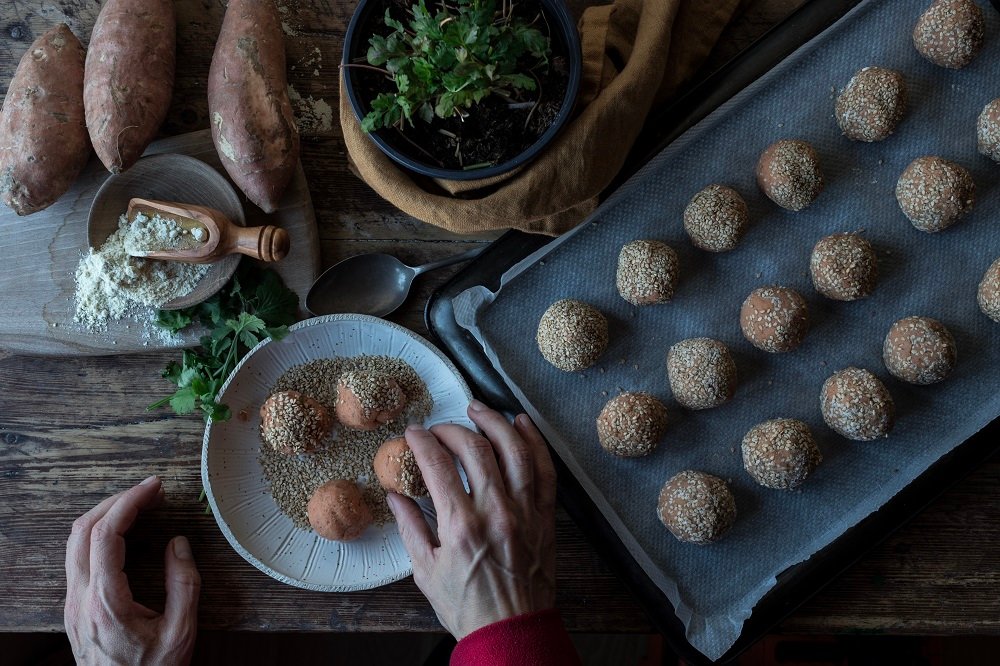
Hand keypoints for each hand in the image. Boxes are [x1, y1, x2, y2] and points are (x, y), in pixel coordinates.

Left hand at [64, 476, 200, 665]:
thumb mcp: (181, 631)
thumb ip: (183, 584)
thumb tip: (177, 544)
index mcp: (106, 602)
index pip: (106, 535)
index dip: (129, 502)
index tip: (153, 488)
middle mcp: (81, 600)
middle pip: (83, 531)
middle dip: (116, 501)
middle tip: (149, 491)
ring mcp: (74, 605)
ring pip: (74, 543)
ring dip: (104, 516)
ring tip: (137, 506)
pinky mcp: (75, 610)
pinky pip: (77, 559)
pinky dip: (99, 535)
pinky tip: (122, 534)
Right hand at [387, 400, 557, 638]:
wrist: (512, 633)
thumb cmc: (467, 607)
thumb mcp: (425, 572)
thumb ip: (409, 528)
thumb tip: (395, 495)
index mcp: (460, 526)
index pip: (438, 465)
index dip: (423, 441)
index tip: (414, 433)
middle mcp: (495, 511)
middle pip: (475, 449)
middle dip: (452, 429)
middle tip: (439, 427)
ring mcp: (525, 511)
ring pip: (514, 450)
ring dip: (495, 422)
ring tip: (477, 409)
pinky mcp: (545, 516)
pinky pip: (544, 469)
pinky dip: (535, 442)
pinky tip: (522, 424)